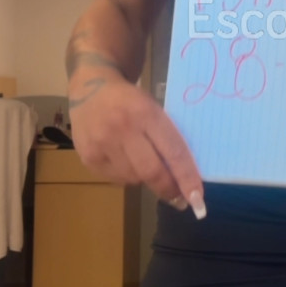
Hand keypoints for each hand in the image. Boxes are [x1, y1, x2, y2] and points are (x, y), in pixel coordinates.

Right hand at [69, 71, 205, 217]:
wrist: (89, 87)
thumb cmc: (130, 100)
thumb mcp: (152, 108)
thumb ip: (166, 136)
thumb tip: (182, 175)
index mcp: (146, 113)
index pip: (173, 151)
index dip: (187, 177)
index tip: (198, 199)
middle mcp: (123, 128)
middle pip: (152, 171)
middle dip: (168, 188)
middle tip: (178, 197)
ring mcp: (102, 143)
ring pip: (134, 178)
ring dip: (145, 179)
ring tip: (144, 165)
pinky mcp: (87, 156)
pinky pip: (116, 179)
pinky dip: (127, 177)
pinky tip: (124, 161)